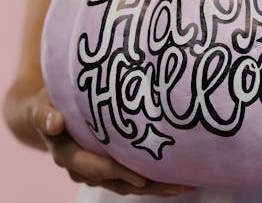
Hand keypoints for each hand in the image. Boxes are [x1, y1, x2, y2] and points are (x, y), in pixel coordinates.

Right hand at [30, 88, 196, 195]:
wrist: (51, 113)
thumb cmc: (50, 104)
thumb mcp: (43, 105)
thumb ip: (45, 113)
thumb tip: (55, 122)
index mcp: (68, 155)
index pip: (95, 167)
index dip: (117, 172)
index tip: (140, 176)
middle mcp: (84, 168)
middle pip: (120, 182)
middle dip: (150, 185)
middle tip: (179, 184)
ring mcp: (100, 170)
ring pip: (131, 185)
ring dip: (158, 187)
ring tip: (187, 184)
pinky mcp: (113, 167)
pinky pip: (135, 179)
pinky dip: (155, 181)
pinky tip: (178, 179)